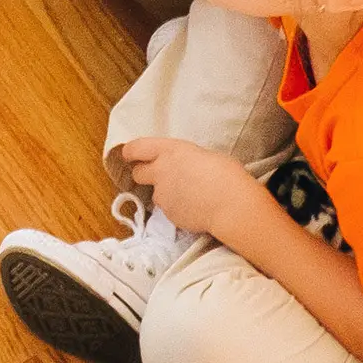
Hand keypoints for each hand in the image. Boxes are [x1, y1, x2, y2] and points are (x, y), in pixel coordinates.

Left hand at [118, 137, 268, 237]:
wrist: (232, 206)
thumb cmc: (227, 175)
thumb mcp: (205, 155)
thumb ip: (186, 159)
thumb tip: (184, 165)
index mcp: (170, 151)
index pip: (137, 148)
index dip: (131, 152)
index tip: (129, 155)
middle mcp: (160, 171)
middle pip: (138, 173)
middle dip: (144, 174)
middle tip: (157, 176)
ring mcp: (162, 194)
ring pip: (156, 194)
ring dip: (166, 194)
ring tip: (189, 196)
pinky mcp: (168, 214)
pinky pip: (169, 210)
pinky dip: (178, 209)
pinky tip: (195, 209)